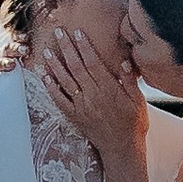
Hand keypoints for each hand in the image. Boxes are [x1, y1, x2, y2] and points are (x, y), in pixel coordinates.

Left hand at [41, 23, 145, 162]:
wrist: (122, 149)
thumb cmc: (133, 123)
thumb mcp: (138, 100)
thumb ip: (129, 80)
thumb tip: (123, 60)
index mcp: (109, 89)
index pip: (93, 63)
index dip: (84, 46)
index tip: (77, 33)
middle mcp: (92, 96)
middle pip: (76, 67)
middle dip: (66, 48)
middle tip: (58, 33)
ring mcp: (81, 106)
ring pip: (65, 81)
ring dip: (54, 65)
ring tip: (47, 51)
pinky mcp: (74, 116)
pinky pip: (59, 100)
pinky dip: (51, 87)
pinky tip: (44, 76)